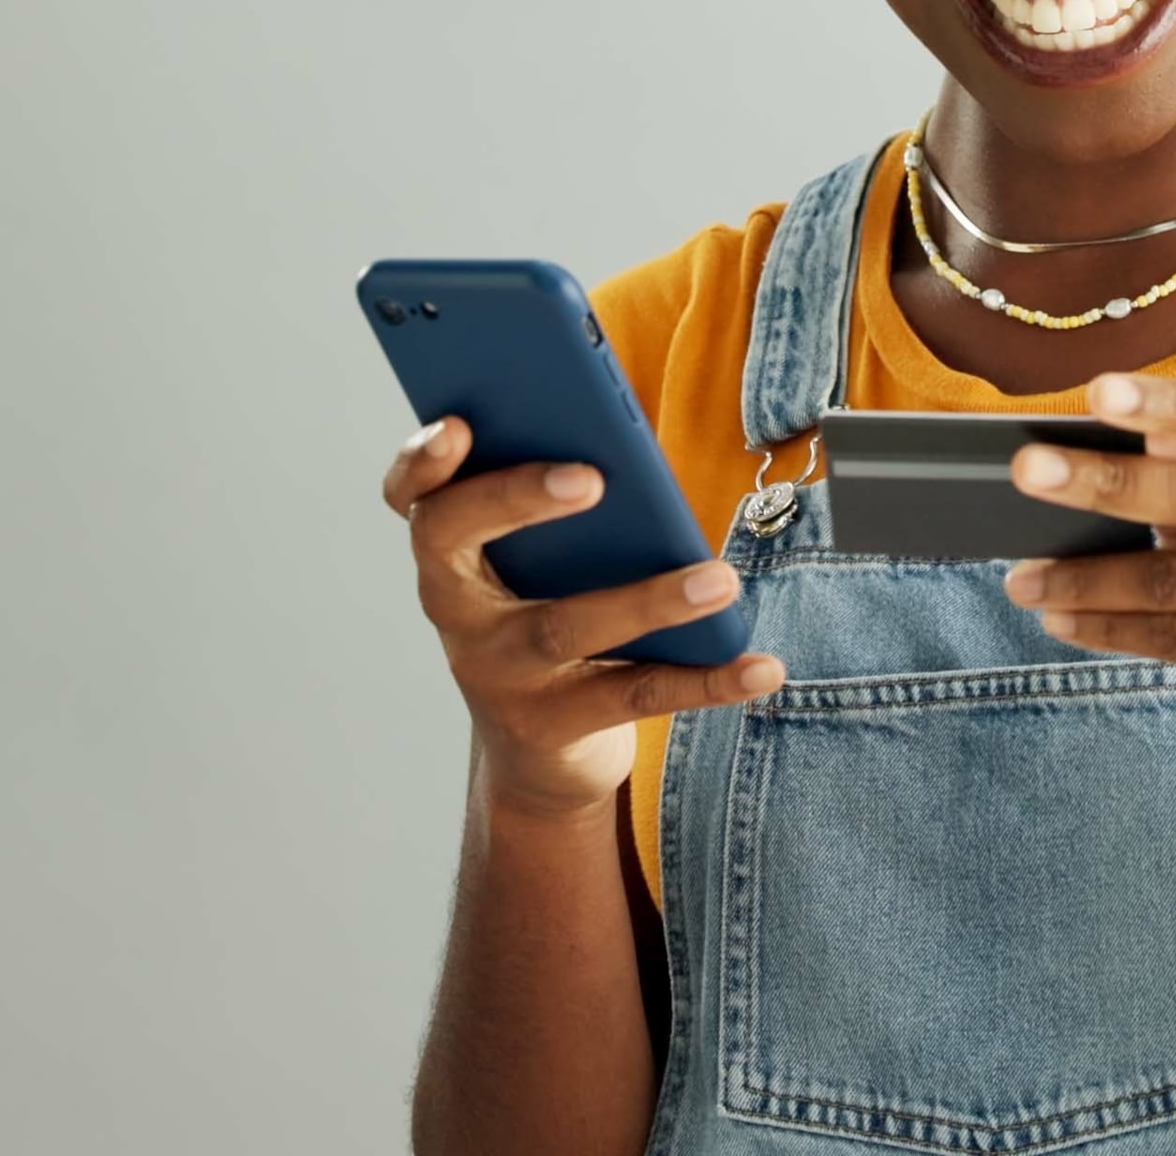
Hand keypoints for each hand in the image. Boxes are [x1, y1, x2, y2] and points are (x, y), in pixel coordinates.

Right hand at [380, 418, 784, 822]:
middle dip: (516, 500)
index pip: (413, 497)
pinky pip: (635, 693)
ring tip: (721, 579)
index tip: (459, 425)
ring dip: (649, 600)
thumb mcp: (546, 561)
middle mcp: (458, 607)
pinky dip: (707, 681)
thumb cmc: (549, 615)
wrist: (536, 751)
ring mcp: (498, 671)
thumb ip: (565, 506)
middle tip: (591, 479)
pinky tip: (762, 667)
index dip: (422, 461)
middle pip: (458, 542)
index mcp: (452, 550)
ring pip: (565, 627)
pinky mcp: (551, 724)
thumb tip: (630, 446)